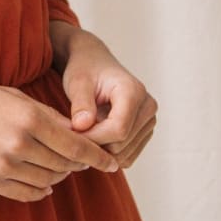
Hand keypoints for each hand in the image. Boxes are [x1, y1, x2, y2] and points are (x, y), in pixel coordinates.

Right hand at [0, 78, 119, 202]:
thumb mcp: (11, 95)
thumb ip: (44, 114)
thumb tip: (75, 131)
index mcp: (28, 118)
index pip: (76, 145)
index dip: (98, 156)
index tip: (111, 162)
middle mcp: (19, 144)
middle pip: (65, 164)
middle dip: (78, 164)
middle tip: (83, 161)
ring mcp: (3, 167)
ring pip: (49, 180)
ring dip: (59, 175)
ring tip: (59, 167)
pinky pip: (27, 194)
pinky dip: (40, 190)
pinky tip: (43, 183)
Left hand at [49, 23, 157, 167]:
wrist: (94, 64)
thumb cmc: (85, 69)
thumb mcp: (78, 81)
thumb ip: (81, 103)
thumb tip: (82, 127)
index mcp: (133, 91)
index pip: (118, 129)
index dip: (93, 138)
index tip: (72, 134)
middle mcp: (147, 107)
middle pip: (121, 145)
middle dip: (94, 144)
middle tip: (74, 133)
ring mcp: (149, 121)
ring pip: (124, 155)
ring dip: (100, 150)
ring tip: (84, 132)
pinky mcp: (144, 132)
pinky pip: (127, 157)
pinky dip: (108, 153)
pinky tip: (95, 136)